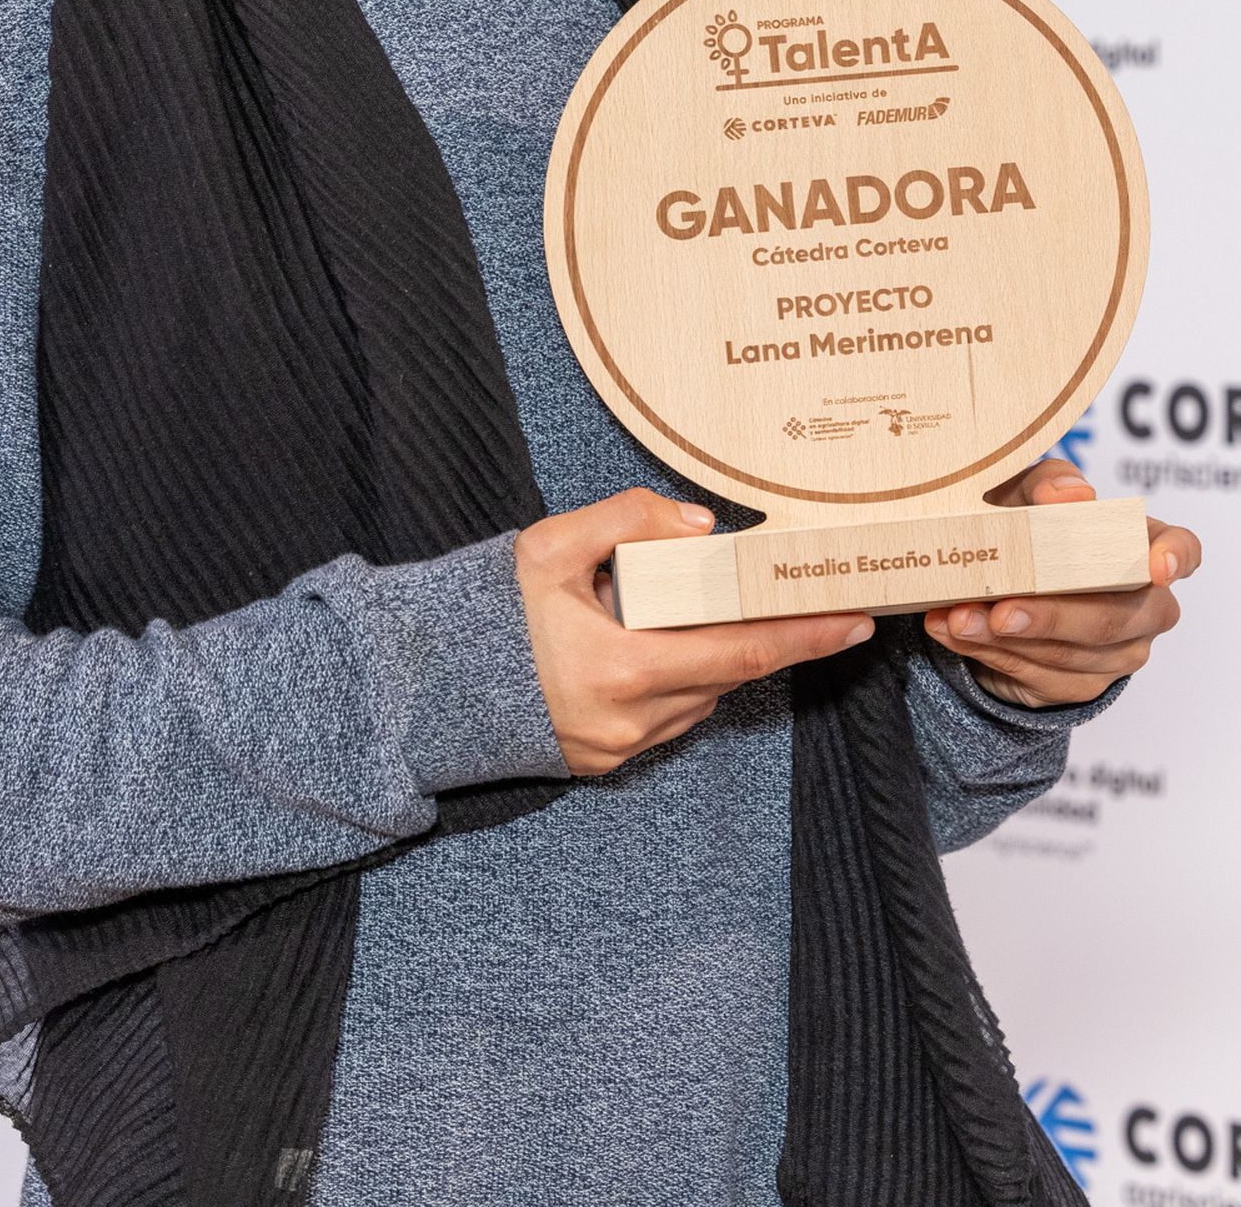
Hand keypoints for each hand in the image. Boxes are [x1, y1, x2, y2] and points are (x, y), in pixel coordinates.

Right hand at [514, 487, 874, 775]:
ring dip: (715, 656)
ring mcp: (620, 747)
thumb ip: (626, 520)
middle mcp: (631, 719)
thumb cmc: (489, 611)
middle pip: (727, 675)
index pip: (740, 652)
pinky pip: (667, 717)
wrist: (427, 685)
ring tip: (705, 610)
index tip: (852, 620)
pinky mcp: (605, 761)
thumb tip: (699, 529)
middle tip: (804, 601)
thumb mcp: (549, 546)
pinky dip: (679, 679)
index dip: (802, 637)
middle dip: (768, 638)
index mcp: (623, 666)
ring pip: (699, 697)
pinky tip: (659, 644)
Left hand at [923, 457, 1200, 708]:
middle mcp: (1143, 605)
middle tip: (1001, 609)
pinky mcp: (1081, 684)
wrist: (991, 585)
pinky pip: (1039, 677)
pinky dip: (988, 653)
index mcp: (1140, 547)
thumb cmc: (1020, 524)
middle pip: (1112, 617)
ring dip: (1004, 639)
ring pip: (1068, 654)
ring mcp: (1117, 652)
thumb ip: (1045, 485)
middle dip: (1051, 616)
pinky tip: (955, 634)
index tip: (1155, 566)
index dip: (1175, 557)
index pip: (1181, 550)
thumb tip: (1071, 495)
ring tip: (957, 619)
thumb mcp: (1023, 495)